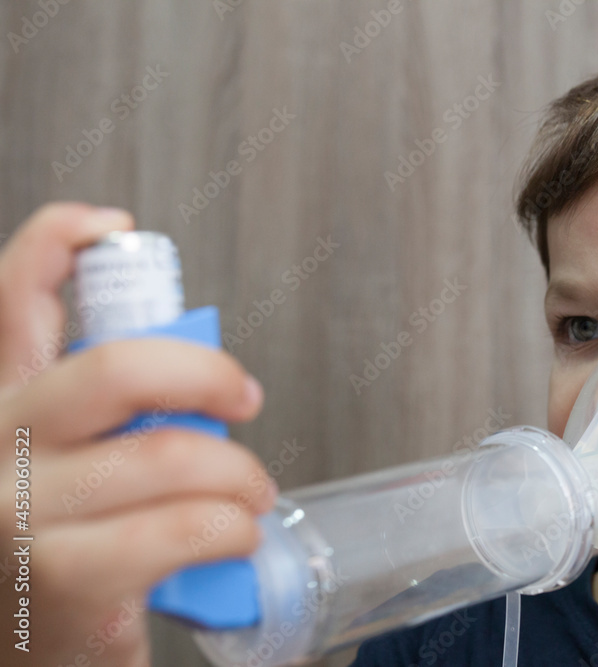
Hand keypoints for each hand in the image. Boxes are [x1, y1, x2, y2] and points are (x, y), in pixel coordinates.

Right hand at [0, 203, 276, 666]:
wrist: (31, 660)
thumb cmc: (57, 560)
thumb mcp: (57, 471)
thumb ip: (98, 415)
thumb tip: (187, 367)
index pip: (8, 294)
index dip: (58, 241)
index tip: (119, 231)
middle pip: (118, 368)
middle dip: (210, 374)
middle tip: (245, 397)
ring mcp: (16, 513)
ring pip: (172, 454)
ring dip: (240, 474)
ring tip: (252, 494)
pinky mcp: (61, 577)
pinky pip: (186, 525)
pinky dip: (234, 528)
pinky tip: (236, 535)